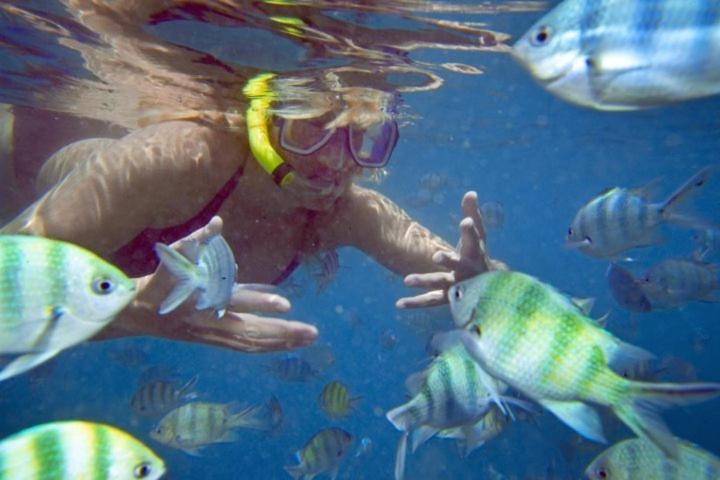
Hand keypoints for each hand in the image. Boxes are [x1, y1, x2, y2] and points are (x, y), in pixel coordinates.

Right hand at [101, 216, 317, 351]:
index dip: (260, 303)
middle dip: (282, 333)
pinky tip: (287, 343)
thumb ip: (194, 242)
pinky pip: (246, 346)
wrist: (135, 315)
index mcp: (203, 303)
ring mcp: (214, 336)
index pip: (236, 303)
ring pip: (252, 343)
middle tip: (312, 332)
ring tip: (308, 337)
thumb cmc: (157, 284)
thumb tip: (216, 223)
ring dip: (281, 342)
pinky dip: (267, 345)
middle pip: (252, 332)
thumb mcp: (171, 260)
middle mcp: (212, 324)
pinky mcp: (215, 340)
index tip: (286, 304)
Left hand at [395, 191, 506, 308]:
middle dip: (448, 260)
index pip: (474, 240)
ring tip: (405, 280)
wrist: (489, 289)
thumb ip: (473, 214)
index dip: (470, 231)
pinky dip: (415, 303)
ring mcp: (457, 286)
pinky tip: (398, 304)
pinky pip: (430, 301)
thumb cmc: (478, 255)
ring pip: (440, 284)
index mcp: (475, 253)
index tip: (466, 221)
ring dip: (424, 281)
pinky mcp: (447, 299)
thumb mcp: (478, 236)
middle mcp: (467, 271)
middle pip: (458, 265)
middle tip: (436, 255)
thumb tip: (471, 192)